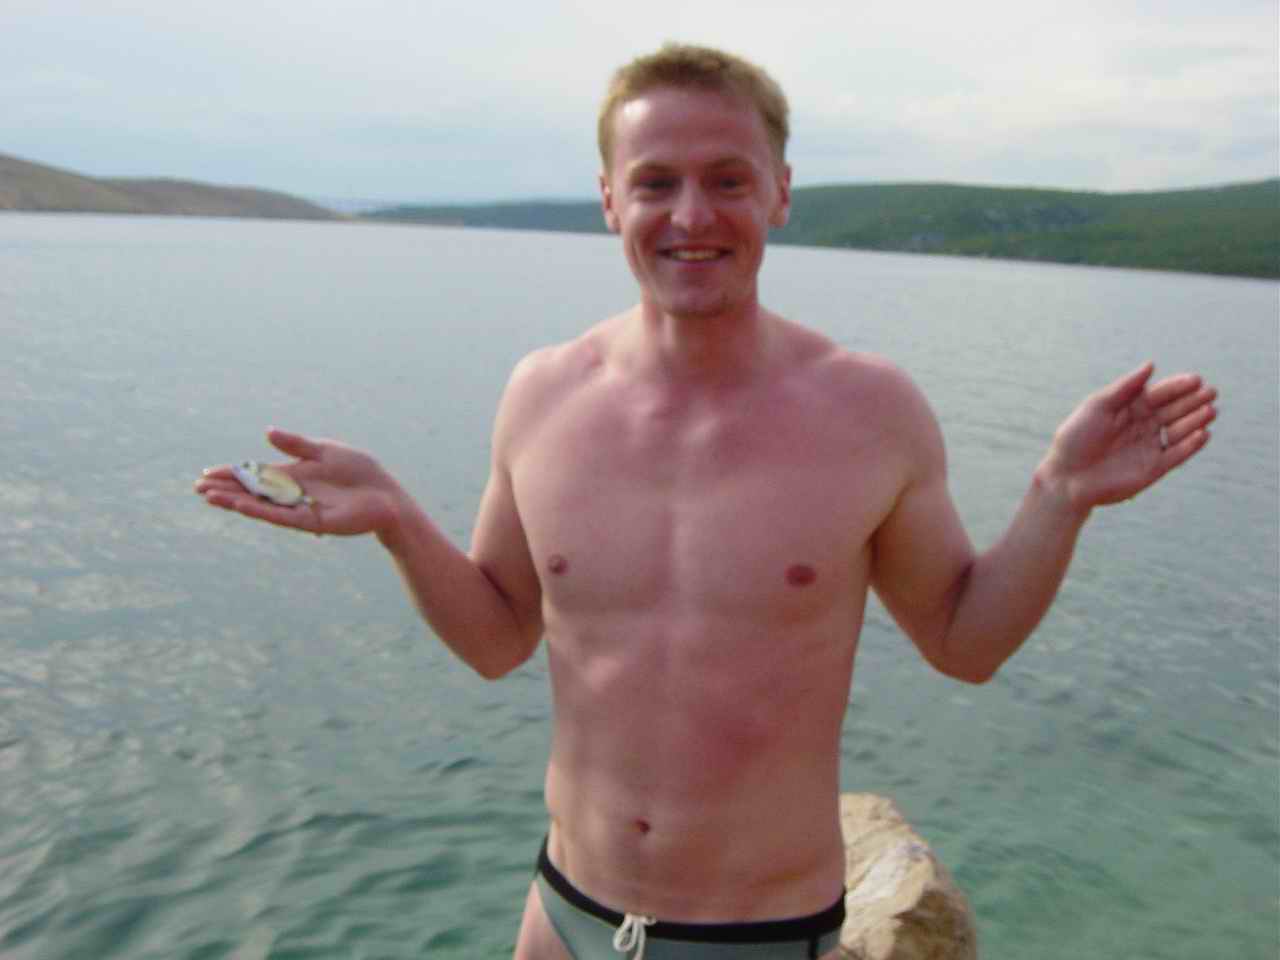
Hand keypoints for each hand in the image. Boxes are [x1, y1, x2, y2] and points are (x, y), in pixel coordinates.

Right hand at [194, 428, 402, 536]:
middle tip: (197, 487)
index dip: (232, 474)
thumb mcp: (325, 451)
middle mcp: (292, 493)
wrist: (386, 495)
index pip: (255, 474)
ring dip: (235, 501)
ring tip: (210, 497)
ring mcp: (300, 508)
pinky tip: (240, 505)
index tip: (207, 472)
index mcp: (294, 475)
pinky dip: (260, 510)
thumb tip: (267, 433)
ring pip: (261, 505)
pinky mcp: (312, 521)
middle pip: (252, 491)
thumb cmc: (359, 471)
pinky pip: (281, 516)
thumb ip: (296, 445)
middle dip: (226, 488)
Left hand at [1039, 362, 1216, 510]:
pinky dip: (1191, 445)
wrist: (1066, 476)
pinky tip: (1202, 434)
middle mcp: (1144, 426)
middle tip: (1210, 392)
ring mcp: (1150, 446)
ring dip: (1196, 421)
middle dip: (1193, 401)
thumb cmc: (1076, 438)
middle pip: (1174, 411)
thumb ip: (1125, 388)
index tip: (1195, 379)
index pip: (1160, 394)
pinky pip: (1177, 455)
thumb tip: (1151, 364)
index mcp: (1130, 408)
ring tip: (1210, 410)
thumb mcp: (1097, 406)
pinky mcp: (1154, 468)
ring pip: (1179, 431)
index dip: (1178, 387)